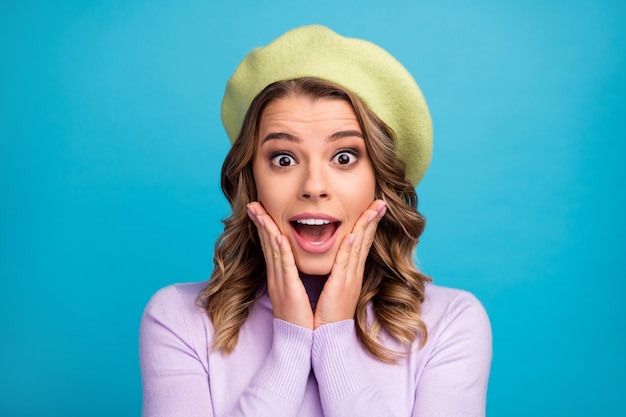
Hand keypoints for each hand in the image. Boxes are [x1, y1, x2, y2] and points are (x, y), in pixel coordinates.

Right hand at [247, 202, 313, 328]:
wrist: (300, 342)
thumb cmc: (302, 319)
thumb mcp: (294, 294)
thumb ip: (293, 278)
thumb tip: (294, 265)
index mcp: (279, 277)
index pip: (270, 247)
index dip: (264, 228)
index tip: (260, 211)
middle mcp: (276, 277)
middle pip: (266, 244)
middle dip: (259, 222)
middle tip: (252, 204)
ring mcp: (280, 283)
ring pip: (272, 250)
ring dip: (266, 229)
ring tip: (259, 211)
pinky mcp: (288, 290)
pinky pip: (284, 266)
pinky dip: (281, 250)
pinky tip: (278, 236)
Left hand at [313, 199, 386, 328]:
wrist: (326, 339)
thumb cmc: (326, 316)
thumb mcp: (334, 290)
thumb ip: (336, 274)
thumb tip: (336, 261)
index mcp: (350, 274)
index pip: (361, 243)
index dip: (368, 224)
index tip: (373, 207)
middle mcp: (353, 274)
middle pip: (365, 241)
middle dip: (372, 219)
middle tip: (381, 201)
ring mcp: (348, 280)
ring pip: (358, 247)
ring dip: (364, 225)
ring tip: (373, 208)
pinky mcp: (340, 288)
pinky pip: (344, 264)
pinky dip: (349, 248)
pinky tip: (353, 234)